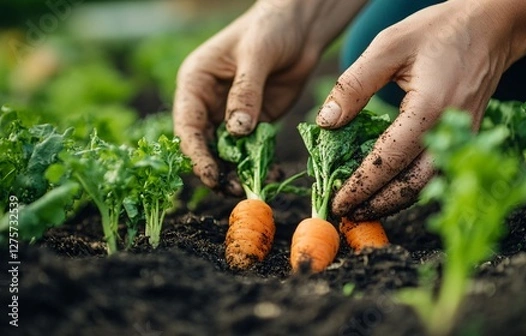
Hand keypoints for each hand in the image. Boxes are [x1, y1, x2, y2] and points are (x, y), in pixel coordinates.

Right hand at [173, 0, 366, 192]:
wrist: (301, 28)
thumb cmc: (271, 28)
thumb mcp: (256, 54)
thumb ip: (246, 91)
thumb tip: (237, 131)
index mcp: (196, 83)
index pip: (188, 124)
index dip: (197, 153)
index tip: (212, 175)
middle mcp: (209, 103)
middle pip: (205, 145)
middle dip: (217, 169)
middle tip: (234, 189)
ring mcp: (232, 115)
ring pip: (227, 152)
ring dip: (238, 171)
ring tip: (252, 187)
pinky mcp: (256, 122)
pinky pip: (252, 149)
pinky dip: (259, 164)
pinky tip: (272, 174)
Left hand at [321, 0, 525, 219]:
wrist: (491, 26)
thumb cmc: (438, 31)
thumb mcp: (388, 46)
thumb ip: (354, 85)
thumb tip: (326, 123)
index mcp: (430, 109)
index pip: (389, 161)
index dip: (361, 185)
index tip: (337, 201)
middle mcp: (449, 131)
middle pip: (411, 185)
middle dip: (377, 204)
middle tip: (346, 214)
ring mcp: (461, 137)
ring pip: (426, 184)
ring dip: (394, 201)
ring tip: (362, 208)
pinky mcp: (463, 137)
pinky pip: (435, 172)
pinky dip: (409, 187)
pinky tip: (387, 189)